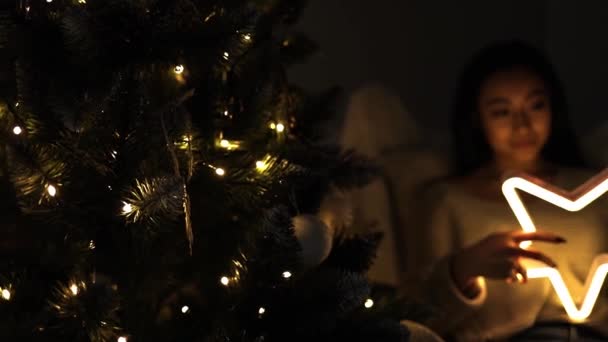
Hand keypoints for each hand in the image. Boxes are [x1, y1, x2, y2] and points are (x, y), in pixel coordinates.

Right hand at [451, 231, 565, 294]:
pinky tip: (502, 276)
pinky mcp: (506, 273)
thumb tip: (533, 244)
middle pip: (535, 254)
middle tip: (556, 266)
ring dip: (522, 276)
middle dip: (547, 260)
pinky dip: (512, 278)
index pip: (533, 234)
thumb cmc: (487, 248)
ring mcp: (508, 261)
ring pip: (523, 271)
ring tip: (515, 277)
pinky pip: (516, 277)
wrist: (471, 261)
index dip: (549, 237)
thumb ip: (515, 240)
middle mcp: (510, 247)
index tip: (562, 240)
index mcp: (509, 236)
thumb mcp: (499, 239)